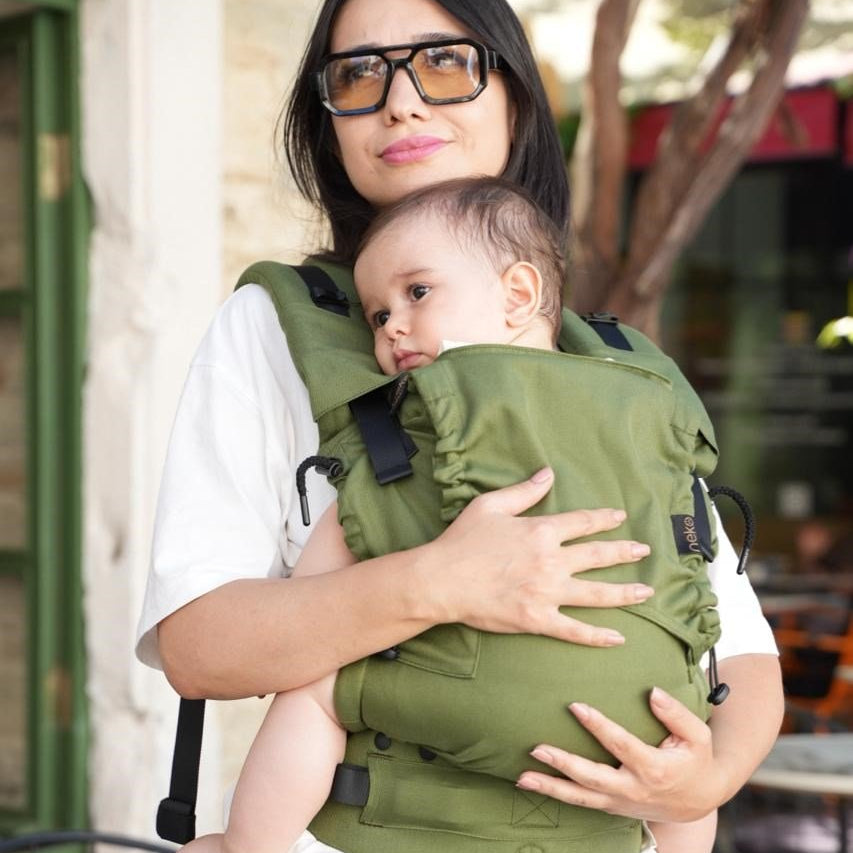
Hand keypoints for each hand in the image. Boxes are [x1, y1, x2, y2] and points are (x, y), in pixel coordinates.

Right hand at [424, 467, 653, 647]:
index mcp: (541, 531)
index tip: (620, 516)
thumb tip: (548, 473)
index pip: (582, 522)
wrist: (442, 580)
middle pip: (598, 555)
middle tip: (644, 551)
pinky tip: (618, 637)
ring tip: (647, 591)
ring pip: (597, 593)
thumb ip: (524, 491)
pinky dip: (598, 636)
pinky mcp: (538, 619)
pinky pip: (575, 630)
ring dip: (625, 592)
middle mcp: (551, 561)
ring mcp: (547, 592)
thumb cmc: (462, 541)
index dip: (604, 518)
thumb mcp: (490, 505)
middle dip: (624, 552)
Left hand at [516, 687, 724, 821]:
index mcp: (654, 768)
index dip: (598, 726)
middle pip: (591, 777)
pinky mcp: (611, 806)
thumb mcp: (698, 735)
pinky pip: (580, 802)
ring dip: (550, 787)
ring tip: (522, 778)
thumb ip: (676, 714)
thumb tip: (653, 692)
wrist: (699, 800)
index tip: (576, 706)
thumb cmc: (696, 760)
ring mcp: (619, 801)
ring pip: (580, 797)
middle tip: (536, 748)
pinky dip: (555, 794)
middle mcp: (632, 789)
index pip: (620, 745)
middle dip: (563, 763)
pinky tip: (532, 784)